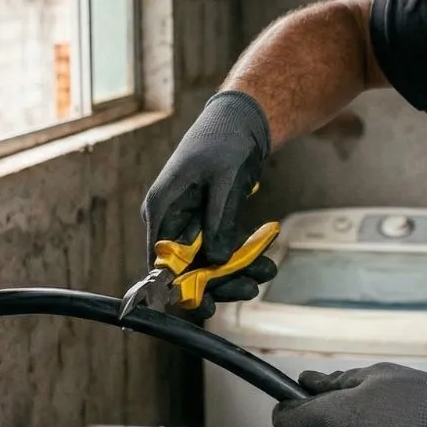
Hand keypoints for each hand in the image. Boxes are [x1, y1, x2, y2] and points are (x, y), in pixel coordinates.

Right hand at [141, 92, 277, 316]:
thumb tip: (217, 262)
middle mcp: (170, 220)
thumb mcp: (224, 180)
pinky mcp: (207, 223)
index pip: (160, 262)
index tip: (206, 305)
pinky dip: (241, 259)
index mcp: (162, 209)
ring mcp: (188, 223)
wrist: (240, 121)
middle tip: (249, 287)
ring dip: (235, 273)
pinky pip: (219, 251)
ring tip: (266, 271)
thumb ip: (219, 221)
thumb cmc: (225, 142)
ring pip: (206, 264)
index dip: (180, 288)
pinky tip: (264, 262)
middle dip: (218, 283)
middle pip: (186, 269)